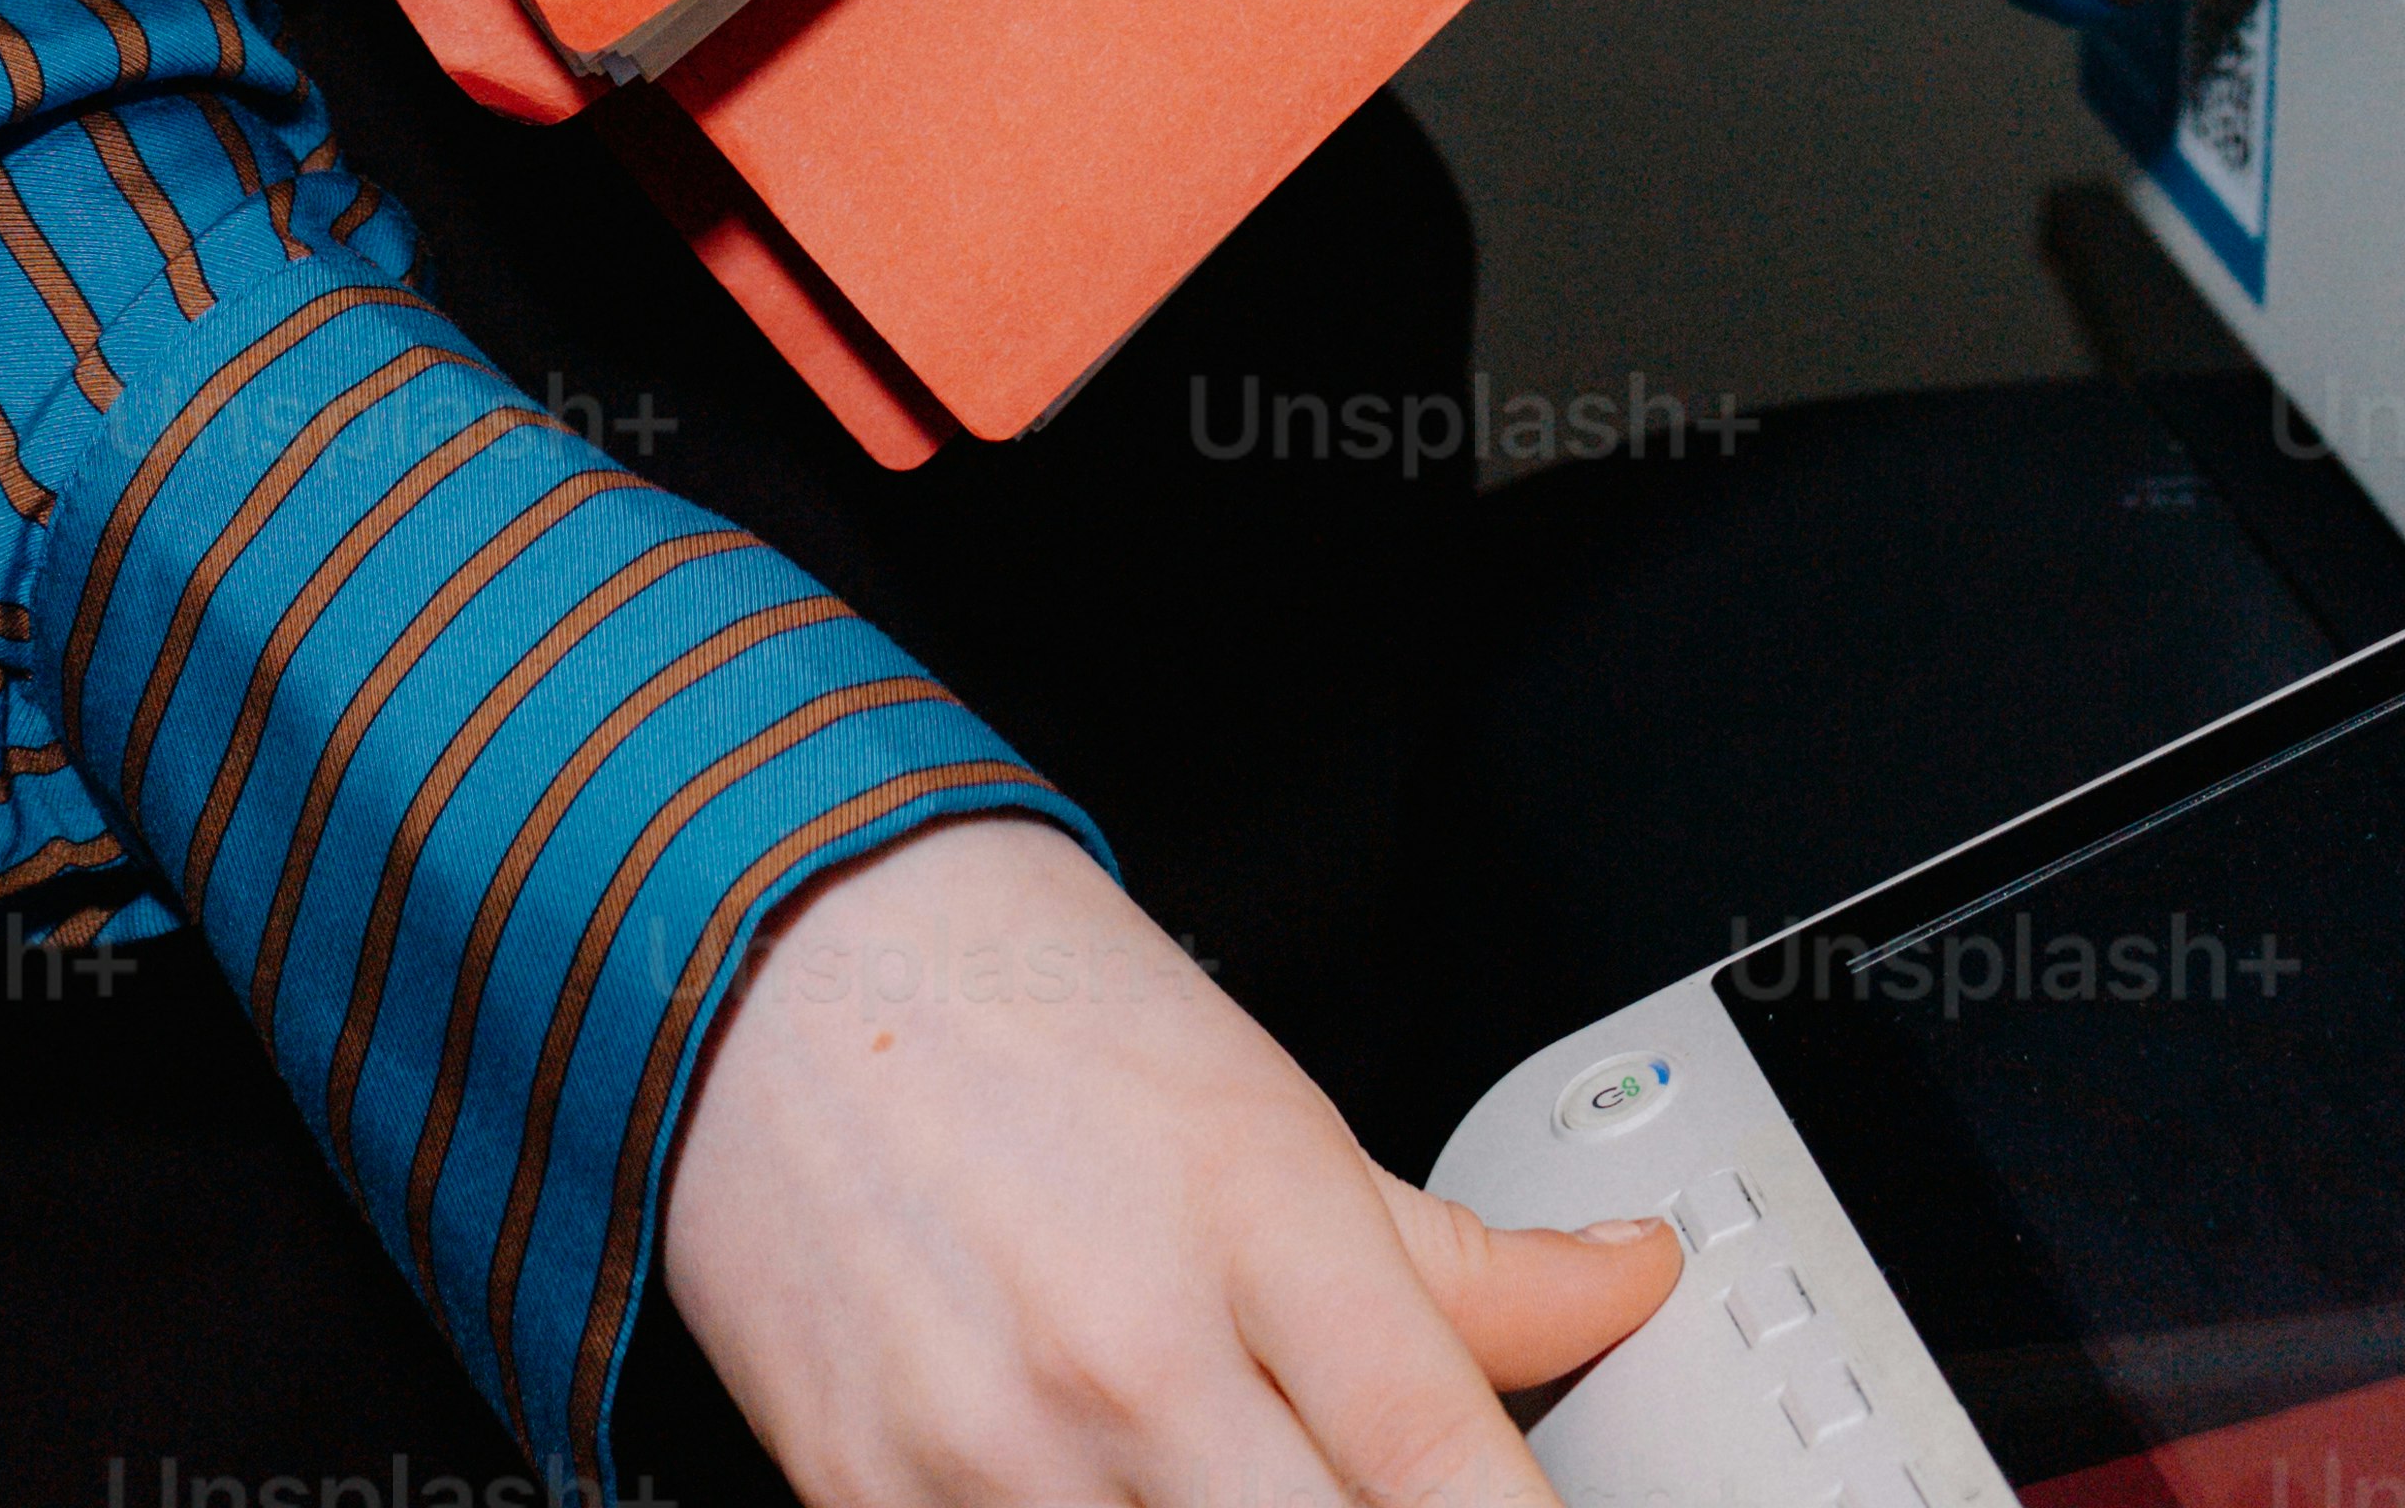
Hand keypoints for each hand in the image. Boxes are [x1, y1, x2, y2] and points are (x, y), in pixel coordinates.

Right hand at [663, 815, 1677, 1504]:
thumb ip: (1465, 1253)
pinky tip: (1118, 1493)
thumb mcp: (1275, 1105)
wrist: (774, 953)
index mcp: (1260, 1220)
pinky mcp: (873, 1504)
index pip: (1447, 1465)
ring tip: (1239, 1483)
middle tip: (1378, 1504)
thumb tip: (1630, 1284)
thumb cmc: (1034, 1011)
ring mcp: (997, 1451)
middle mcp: (1134, 1348)